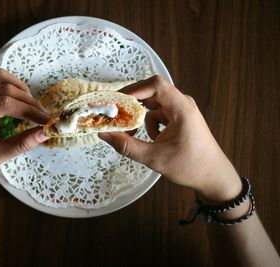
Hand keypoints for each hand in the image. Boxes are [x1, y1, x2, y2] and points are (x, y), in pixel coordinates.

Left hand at [0, 65, 49, 176]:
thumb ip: (20, 145)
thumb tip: (44, 133)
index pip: (6, 104)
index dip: (30, 111)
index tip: (46, 120)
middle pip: (5, 88)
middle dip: (29, 101)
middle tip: (42, 114)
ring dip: (18, 86)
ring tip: (29, 103)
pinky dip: (5, 79)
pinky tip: (14, 91)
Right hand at [99, 76, 241, 203]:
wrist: (214, 176)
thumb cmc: (190, 166)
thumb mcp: (155, 158)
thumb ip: (127, 146)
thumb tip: (104, 134)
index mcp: (181, 108)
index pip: (155, 85)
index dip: (133, 89)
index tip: (115, 102)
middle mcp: (181, 104)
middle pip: (151, 92)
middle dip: (131, 103)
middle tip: (114, 115)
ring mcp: (180, 111)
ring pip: (152, 104)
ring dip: (139, 116)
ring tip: (130, 133)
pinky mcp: (178, 119)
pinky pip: (157, 113)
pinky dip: (148, 123)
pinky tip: (149, 139)